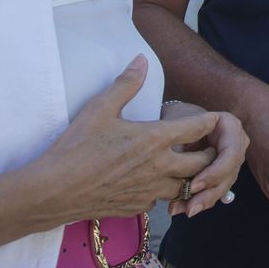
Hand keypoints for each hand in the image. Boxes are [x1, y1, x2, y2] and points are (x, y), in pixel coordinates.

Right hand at [33, 56, 222, 221]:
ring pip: (186, 186)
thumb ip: (126, 83)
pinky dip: (162, 191)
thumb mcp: (100, 107)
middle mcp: (160, 167)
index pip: (197, 128)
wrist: (55, 191)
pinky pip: (160, 200)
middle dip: (209, 154)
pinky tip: (152, 182)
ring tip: (183, 166)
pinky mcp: (137, 207)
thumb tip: (142, 59)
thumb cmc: (76, 147)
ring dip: (189, 177)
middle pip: (203, 163)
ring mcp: (150, 190)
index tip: (213, 118)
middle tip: (205, 146)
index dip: (209, 121)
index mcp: (155, 139)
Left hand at [160, 101, 247, 217]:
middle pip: (229, 174)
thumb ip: (184, 142)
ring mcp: (230, 160)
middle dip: (209, 193)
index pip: (231, 154)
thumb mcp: (180, 124)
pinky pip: (214, 189)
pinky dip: (199, 200)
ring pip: (223, 186)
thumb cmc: (177, 118)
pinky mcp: (222, 173)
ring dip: (203, 201)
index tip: (194, 185)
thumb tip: (181, 160)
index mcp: (231, 127)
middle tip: (189, 209)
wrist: (177, 121)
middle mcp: (236, 144)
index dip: (215, 172)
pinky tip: (184, 209)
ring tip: (181, 211)